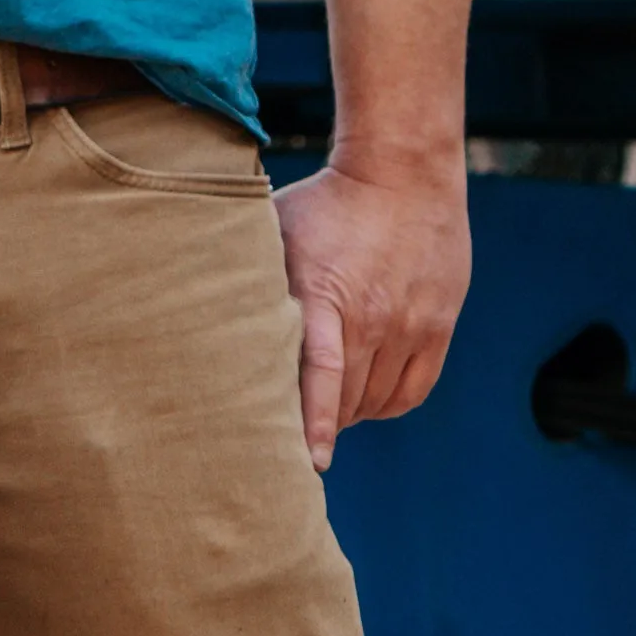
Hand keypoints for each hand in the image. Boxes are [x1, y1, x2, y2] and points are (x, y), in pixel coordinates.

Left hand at [273, 153, 469, 470]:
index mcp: (326, 296)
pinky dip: (385, 404)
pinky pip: (413, 390)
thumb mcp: (274, 234)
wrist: (403, 172)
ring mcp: (412, 324)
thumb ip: (249, 281)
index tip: (308, 463)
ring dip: (349, 413)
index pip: (321, 374)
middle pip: (347, 400)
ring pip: (376, 400)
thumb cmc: (323, 205)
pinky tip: (363, 397)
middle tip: (284, 430)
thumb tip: (196, 313)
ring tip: (324, 403)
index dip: (314, 423)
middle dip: (318, 423)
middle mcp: (375, 316)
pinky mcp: (439, 324)